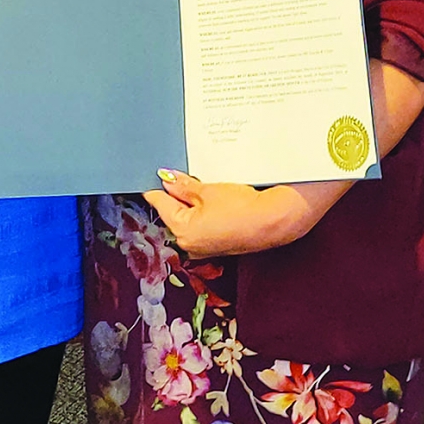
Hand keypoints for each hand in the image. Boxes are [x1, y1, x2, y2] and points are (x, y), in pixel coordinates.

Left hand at [143, 171, 316, 257]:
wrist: (272, 221)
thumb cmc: (241, 207)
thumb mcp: (207, 191)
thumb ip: (183, 186)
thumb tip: (167, 179)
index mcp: (182, 231)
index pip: (161, 205)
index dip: (157, 188)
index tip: (152, 176)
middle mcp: (189, 245)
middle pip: (173, 213)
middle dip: (175, 195)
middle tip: (179, 175)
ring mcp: (203, 248)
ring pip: (187, 219)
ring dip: (189, 203)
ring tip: (199, 186)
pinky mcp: (216, 246)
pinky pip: (200, 226)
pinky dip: (201, 213)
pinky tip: (211, 200)